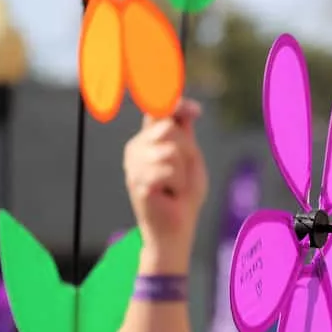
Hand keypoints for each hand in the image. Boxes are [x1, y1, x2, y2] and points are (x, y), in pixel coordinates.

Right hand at [123, 99, 207, 266]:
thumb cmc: (183, 193)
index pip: (158, 110)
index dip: (176, 104)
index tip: (197, 111)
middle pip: (169, 128)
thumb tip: (190, 106)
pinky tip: (169, 195)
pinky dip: (178, 183)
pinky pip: (169, 169)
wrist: (176, 228)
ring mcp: (133, 165)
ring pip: (171, 149)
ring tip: (174, 186)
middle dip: (186, 150)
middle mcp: (135, 148)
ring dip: (182, 171)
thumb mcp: (190, 156)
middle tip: (181, 173)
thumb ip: (185, 131)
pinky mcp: (138, 181)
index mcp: (147, 139)